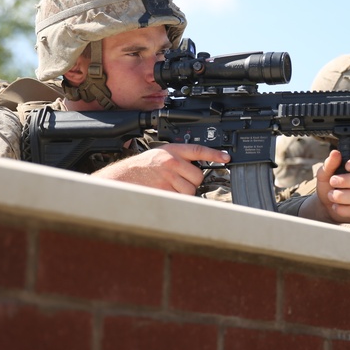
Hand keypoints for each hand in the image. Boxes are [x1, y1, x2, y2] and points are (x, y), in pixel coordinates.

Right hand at [91, 144, 228, 194]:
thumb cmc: (142, 167)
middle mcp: (172, 162)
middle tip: (179, 180)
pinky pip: (181, 198)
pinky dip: (177, 199)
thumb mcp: (160, 155)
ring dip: (184, 192)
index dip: (215, 154)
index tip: (226, 157)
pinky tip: (166, 193)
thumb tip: (196, 169)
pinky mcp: (165, 190)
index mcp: (172, 151)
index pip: (198, 150)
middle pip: (198, 176)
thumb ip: (178, 159)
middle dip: (192, 181)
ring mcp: (169, 177)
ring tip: (170, 186)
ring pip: (191, 189)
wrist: (123, 177)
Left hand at [299, 149, 349, 223]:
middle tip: (333, 181)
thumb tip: (335, 153)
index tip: (347, 165)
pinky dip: (343, 209)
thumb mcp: (325, 173)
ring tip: (331, 195)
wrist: (326, 204)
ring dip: (342, 196)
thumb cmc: (329, 185)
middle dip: (347, 180)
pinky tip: (335, 206)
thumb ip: (329, 164)